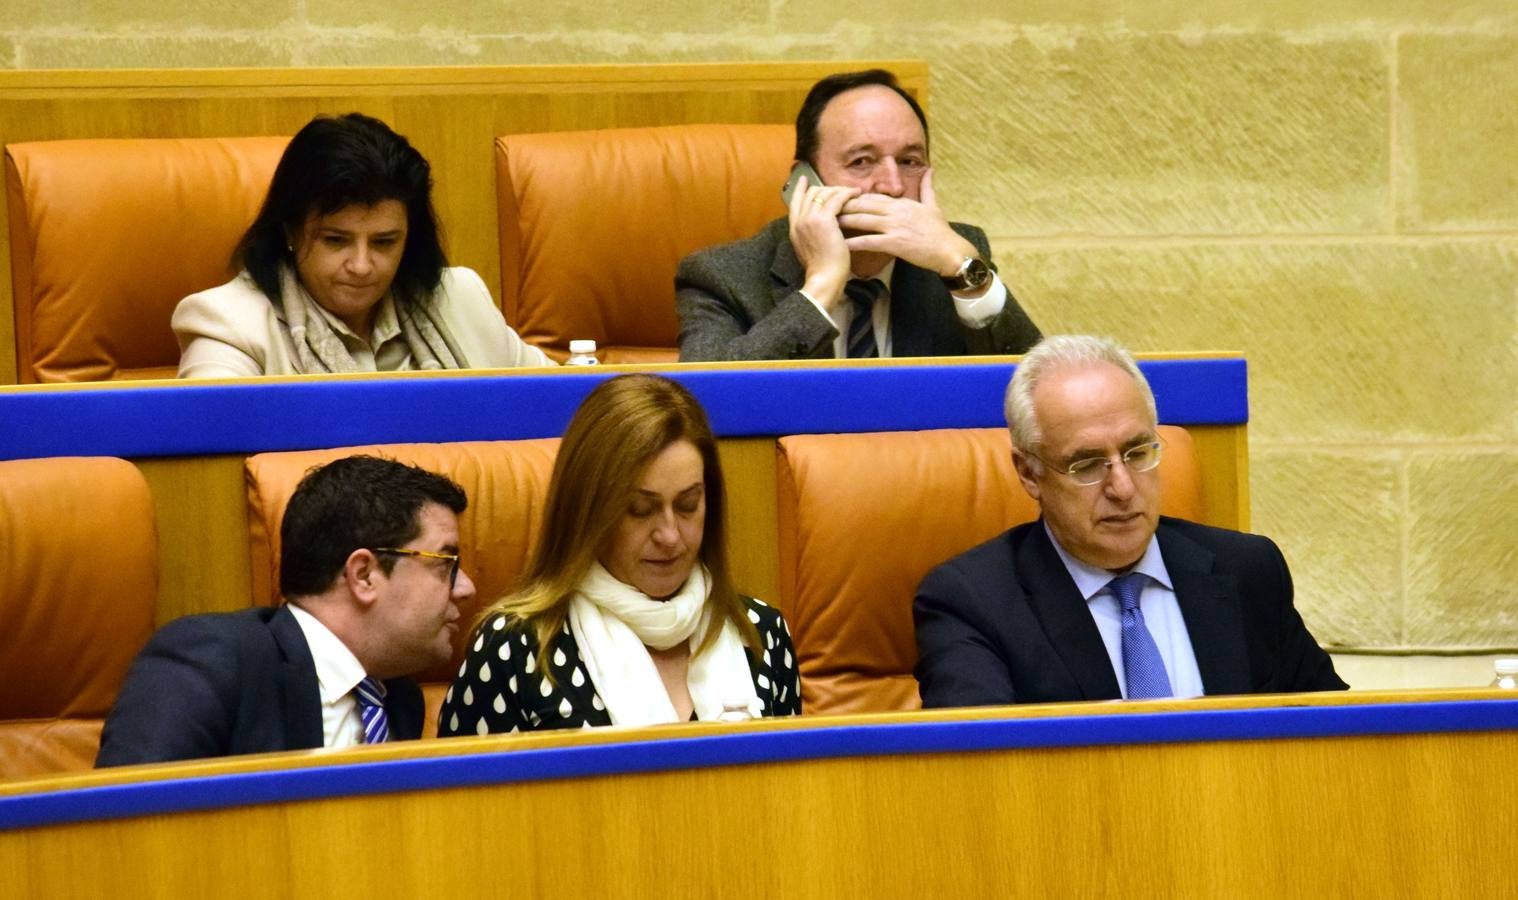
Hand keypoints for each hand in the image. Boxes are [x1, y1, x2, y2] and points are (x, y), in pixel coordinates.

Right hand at [787, 175, 858, 312]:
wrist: (823, 278)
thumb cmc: (821, 270)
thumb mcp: (809, 250)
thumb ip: (810, 235)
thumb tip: (819, 228)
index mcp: (793, 229)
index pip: (794, 201)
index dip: (801, 189)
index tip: (805, 179)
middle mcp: (799, 220)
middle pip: (811, 193)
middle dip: (826, 189)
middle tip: (841, 191)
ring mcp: (809, 218)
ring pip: (823, 193)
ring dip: (839, 190)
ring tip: (852, 192)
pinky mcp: (824, 219)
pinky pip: (836, 198)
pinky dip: (847, 194)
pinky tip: (856, 194)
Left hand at [837, 168, 977, 276]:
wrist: (951, 251)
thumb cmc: (941, 231)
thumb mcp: (934, 205)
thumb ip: (927, 187)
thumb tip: (930, 169)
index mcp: (902, 202)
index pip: (873, 196)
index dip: (855, 196)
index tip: (839, 197)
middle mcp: (896, 211)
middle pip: (864, 205)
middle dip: (843, 205)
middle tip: (824, 207)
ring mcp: (895, 226)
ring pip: (863, 220)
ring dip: (843, 220)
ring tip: (825, 222)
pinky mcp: (895, 243)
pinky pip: (870, 242)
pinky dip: (854, 243)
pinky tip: (840, 245)